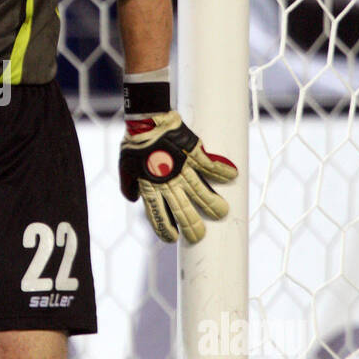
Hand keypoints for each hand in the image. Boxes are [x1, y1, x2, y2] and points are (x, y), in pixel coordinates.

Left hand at [119, 110, 237, 243]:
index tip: (172, 238)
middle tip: (199, 235)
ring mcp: (183, 169)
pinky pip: (211, 165)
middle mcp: (169, 182)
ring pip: (201, 192)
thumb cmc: (134, 144)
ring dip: (212, 204)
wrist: (146, 120)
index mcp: (151, 187)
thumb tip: (134, 199)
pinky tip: (234, 176)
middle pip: (182, 210)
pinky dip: (223, 170)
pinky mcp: (194, 153)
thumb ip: (128, 185)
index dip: (165, 229)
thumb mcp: (125, 167)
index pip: (158, 215)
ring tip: (222, 213)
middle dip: (192, 226)